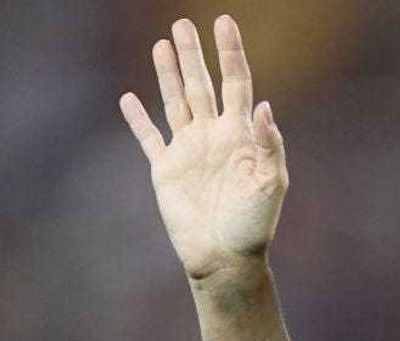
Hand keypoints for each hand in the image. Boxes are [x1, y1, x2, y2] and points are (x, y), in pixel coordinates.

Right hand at [119, 15, 287, 280]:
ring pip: (176, 102)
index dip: (231, 53)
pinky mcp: (166, 170)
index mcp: (242, 135)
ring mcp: (189, 151)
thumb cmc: (254, 224)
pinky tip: (129, 97)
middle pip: (202, 85)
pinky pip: (150, 137)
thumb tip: (263, 106)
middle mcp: (215, 136)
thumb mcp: (270, 183)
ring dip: (168, 74)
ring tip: (162, 44)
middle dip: (194, 55)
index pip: (237, 83)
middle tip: (183, 23)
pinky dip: (138, 119)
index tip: (224, 22)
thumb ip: (268, 145)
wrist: (226, 258)